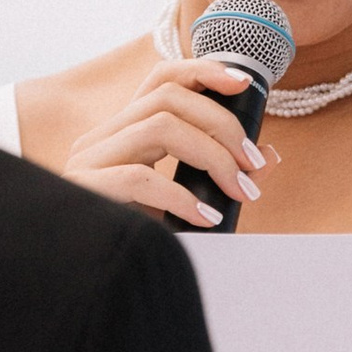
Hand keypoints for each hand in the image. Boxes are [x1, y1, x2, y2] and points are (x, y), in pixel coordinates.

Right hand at [61, 56, 276, 229]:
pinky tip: (205, 218)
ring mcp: (88, 161)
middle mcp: (101, 138)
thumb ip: (224, 177)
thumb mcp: (186, 203)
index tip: (242, 83)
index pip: (160, 80)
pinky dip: (181, 197)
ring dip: (211, 155)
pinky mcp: (83, 189)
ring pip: (159, 126)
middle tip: (251, 163)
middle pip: (168, 97)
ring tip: (237, 189)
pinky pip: (139, 178)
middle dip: (221, 124)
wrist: (90, 280)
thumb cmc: (137, 240)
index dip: (202, 70)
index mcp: (123, 134)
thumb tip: (268, 156)